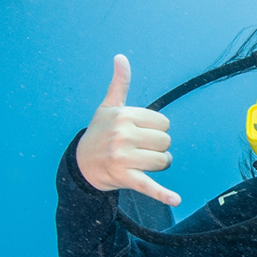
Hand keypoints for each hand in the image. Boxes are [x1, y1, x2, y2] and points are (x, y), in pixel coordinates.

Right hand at [75, 55, 180, 206]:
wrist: (81, 165)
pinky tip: (175, 199)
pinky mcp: (124, 178)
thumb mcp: (108, 107)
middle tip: (138, 150)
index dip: (156, 131)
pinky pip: (149, 185)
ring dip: (158, 166)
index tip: (139, 134)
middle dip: (158, 148)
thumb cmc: (100, 133)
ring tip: (139, 164)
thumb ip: (119, 83)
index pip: (164, 124)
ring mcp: (123, 157)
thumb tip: (121, 57)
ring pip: (164, 161)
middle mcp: (122, 135)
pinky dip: (163, 194)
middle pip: (166, 142)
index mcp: (124, 116)